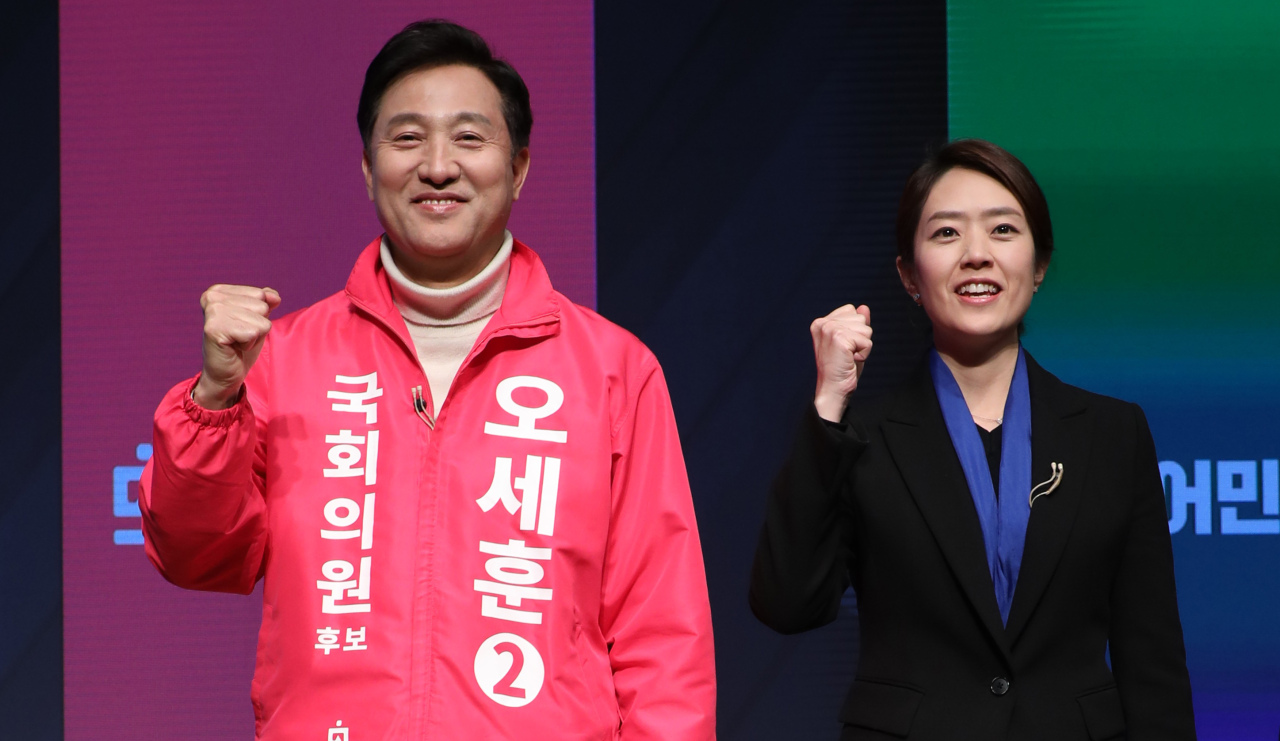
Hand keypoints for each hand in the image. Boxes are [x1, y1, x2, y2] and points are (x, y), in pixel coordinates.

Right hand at [193, 285, 281, 408]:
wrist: (224, 373)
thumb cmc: (240, 345)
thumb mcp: (257, 318)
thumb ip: (266, 301)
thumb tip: (274, 296)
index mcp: (219, 290)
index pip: (261, 294)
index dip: (258, 315)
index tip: (240, 326)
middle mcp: (213, 297)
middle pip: (261, 306)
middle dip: (257, 325)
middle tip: (239, 336)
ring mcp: (213, 311)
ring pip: (260, 320)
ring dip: (253, 336)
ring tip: (236, 341)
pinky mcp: (214, 329)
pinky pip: (252, 332)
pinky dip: (249, 344)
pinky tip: (234, 347)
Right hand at [810, 304, 871, 421]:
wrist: (832, 390)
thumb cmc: (841, 369)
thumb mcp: (851, 342)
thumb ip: (856, 324)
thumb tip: (864, 307)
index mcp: (821, 322)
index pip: (851, 310)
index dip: (855, 330)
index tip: (843, 347)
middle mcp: (823, 323)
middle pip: (860, 318)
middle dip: (860, 338)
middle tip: (846, 354)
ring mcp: (830, 329)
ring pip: (866, 329)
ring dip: (862, 346)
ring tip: (848, 357)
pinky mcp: (839, 338)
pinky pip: (867, 341)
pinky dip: (864, 354)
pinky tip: (850, 361)